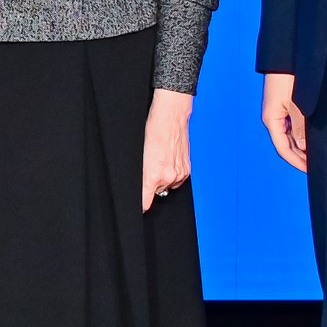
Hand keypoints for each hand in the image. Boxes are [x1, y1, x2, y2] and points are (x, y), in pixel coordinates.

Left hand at [142, 88, 196, 210]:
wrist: (171, 117)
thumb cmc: (153, 131)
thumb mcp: (141, 154)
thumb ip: (142, 174)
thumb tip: (141, 186)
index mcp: (153, 175)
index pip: (146, 201)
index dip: (141, 206)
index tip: (138, 209)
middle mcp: (168, 177)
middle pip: (157, 192)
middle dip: (152, 184)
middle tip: (150, 168)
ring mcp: (180, 174)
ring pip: (167, 185)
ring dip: (163, 178)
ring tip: (160, 161)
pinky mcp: (187, 169)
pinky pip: (177, 179)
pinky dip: (172, 173)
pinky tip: (168, 160)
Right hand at [262, 73, 308, 172]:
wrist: (285, 58)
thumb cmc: (288, 79)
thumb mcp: (297, 104)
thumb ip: (299, 127)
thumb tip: (303, 147)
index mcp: (271, 120)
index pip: (283, 148)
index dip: (296, 161)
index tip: (310, 170)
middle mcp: (273, 118)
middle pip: (285, 144)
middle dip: (300, 156)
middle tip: (317, 166)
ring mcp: (278, 112)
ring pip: (289, 136)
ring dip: (301, 146)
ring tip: (317, 155)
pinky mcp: (284, 105)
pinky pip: (292, 126)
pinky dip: (301, 135)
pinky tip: (312, 138)